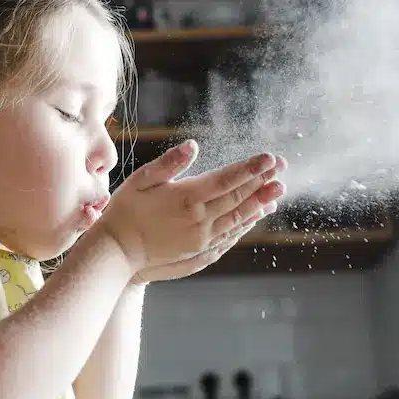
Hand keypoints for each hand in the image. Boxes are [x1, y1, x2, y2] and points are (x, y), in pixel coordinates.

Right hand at [97, 139, 285, 282]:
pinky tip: (255, 216)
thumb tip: (193, 145)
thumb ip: (169, 163)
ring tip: (277, 191)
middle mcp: (201, 220)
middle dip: (262, 182)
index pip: (228, 179)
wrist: (117, 253)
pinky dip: (246, 224)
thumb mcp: (140, 181)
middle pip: (239, 198)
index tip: (270, 158)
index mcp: (187, 198)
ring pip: (240, 219)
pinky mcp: (201, 253)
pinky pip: (231, 237)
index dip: (251, 168)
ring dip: (260, 203)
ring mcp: (203, 239)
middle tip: (282, 169)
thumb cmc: (125, 212)